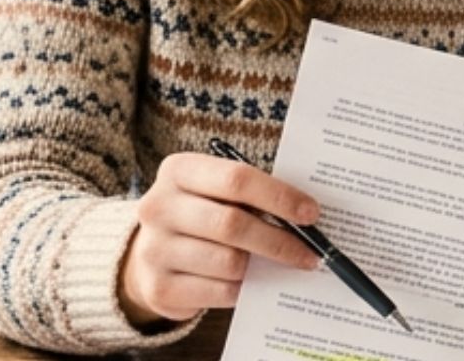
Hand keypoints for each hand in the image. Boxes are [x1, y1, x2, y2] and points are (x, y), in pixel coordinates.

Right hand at [119, 152, 323, 326]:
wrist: (152, 251)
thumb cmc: (203, 212)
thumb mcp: (219, 191)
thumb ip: (254, 195)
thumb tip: (308, 215)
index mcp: (179, 171)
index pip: (237, 179)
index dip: (279, 197)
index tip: (311, 213)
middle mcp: (158, 207)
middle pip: (232, 224)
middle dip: (279, 241)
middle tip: (311, 253)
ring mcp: (153, 249)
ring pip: (228, 262)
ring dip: (262, 267)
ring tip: (281, 266)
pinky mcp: (158, 288)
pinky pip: (219, 292)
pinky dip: (244, 289)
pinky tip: (253, 282)